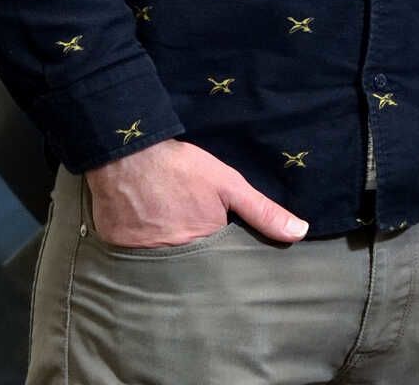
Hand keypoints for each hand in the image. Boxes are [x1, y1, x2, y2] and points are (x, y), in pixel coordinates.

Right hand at [87, 138, 311, 247]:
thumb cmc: (182, 168)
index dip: (222, 252)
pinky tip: (142, 227)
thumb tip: (300, 233)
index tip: (223, 246)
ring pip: (162, 262)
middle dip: (195, 256)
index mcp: (204, 246)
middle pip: (190, 265)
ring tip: (166, 230)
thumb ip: (263, 212)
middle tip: (189, 231)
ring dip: (166, 250)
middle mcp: (174, 259)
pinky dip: (139, 245)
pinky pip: (133, 256)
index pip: (219, 262)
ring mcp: (142, 256)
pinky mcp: (118, 248)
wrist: (128, 154)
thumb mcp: (229, 186)